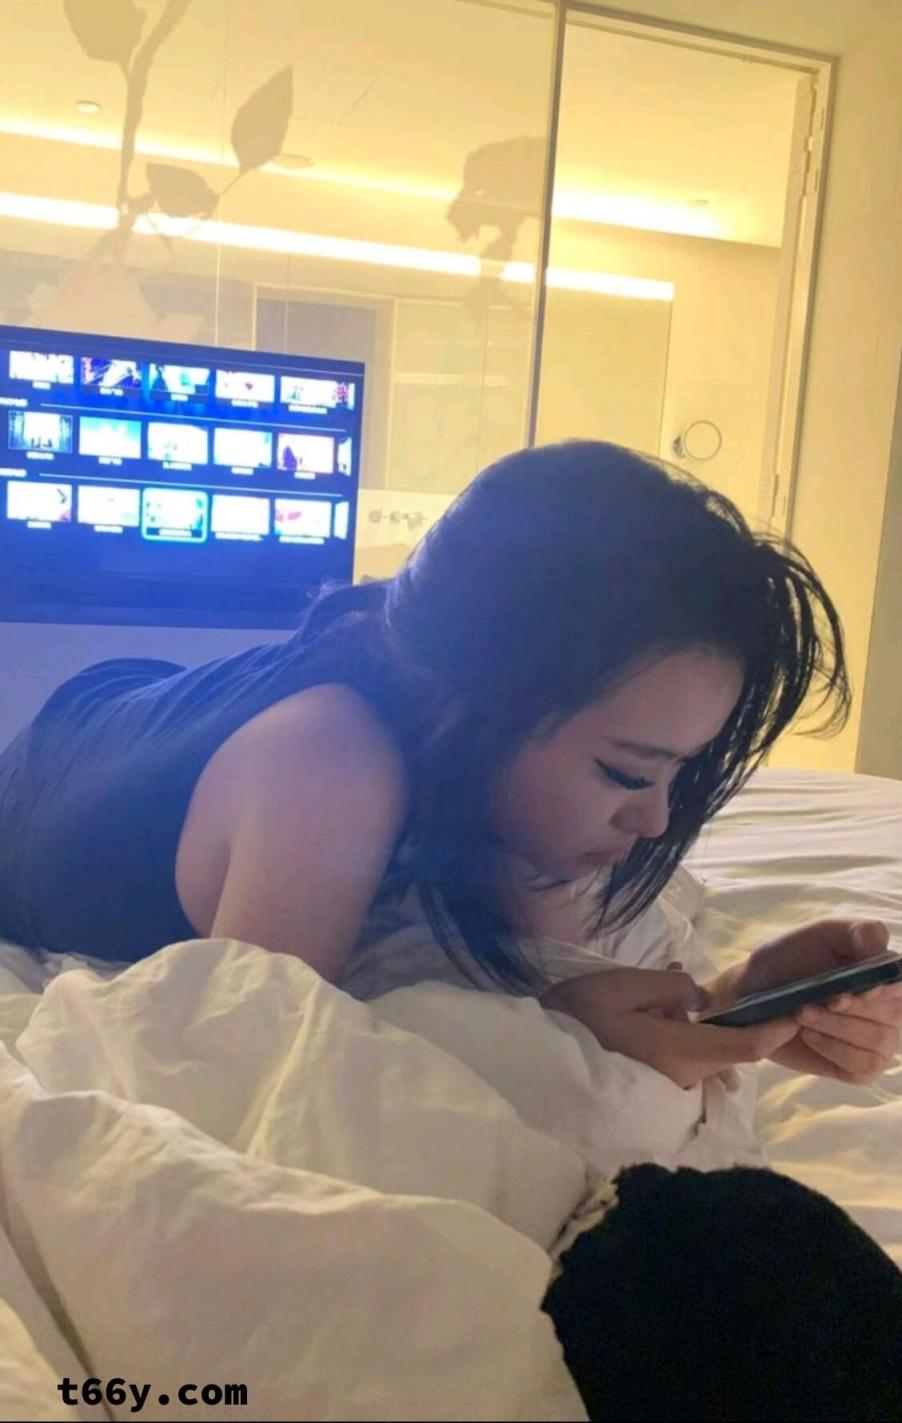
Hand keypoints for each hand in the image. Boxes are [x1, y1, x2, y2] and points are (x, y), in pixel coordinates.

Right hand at [541, 964, 797, 1090]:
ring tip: (654, 995)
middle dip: (723, 1017)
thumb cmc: (575, 1019)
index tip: (798, 1010)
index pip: (746, 1046)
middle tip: (683, 985)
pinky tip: (647, 1015)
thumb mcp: (620, 986)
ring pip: (704, 1054)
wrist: (537, 1063)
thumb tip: (699, 997)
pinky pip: (683, 1062)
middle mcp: (682, 1077)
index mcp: (680, 1051)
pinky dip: (680, 1038)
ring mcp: (668, 1089)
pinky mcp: (654, 1091)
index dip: (777, 1029)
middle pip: (726, 1048)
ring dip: (695, 1026)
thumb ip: (669, 986)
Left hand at [704, 919, 901, 1084]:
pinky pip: (862, 1066)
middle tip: (806, 1004)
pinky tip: (809, 1035)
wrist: (755, 994)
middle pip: (892, 1014)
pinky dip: (831, 1049)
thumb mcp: (818, 934)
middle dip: (847, 1009)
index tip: (844, 991)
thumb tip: (879, 943)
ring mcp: (881, 1039)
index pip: (900, 981)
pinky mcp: (862, 1067)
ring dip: (832, 1028)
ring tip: (800, 1014)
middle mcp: (891, 1006)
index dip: (883, 988)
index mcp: (885, 971)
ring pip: (876, 1041)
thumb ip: (855, 931)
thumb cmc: (789, 960)